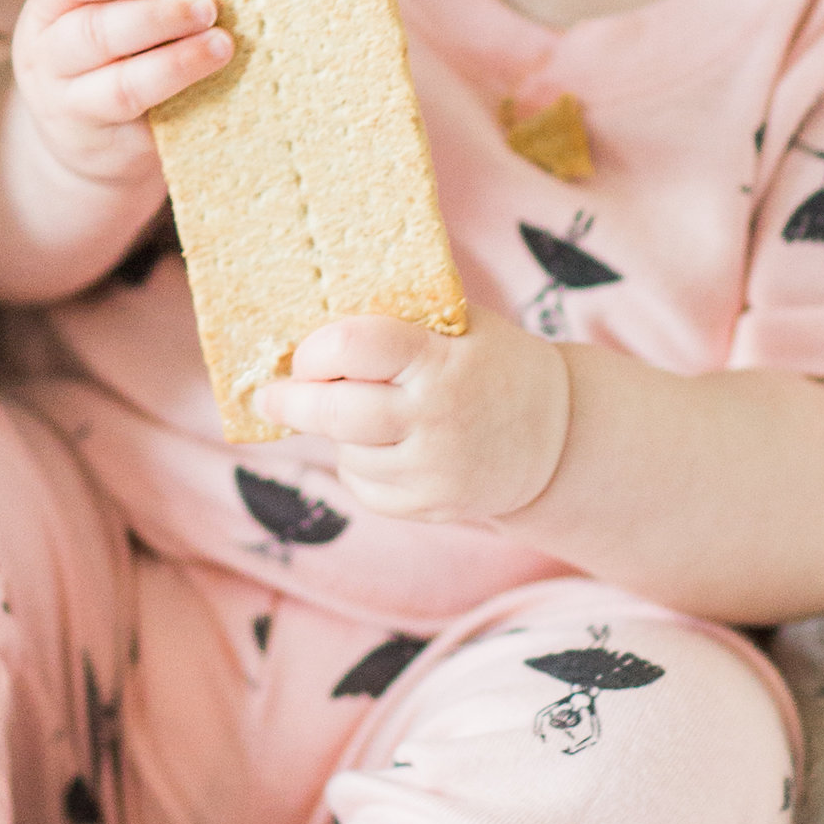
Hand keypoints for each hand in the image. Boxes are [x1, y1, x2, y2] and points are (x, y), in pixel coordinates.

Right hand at [9, 0, 229, 192]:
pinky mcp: (104, 145)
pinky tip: (214, 83)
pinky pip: (145, 125)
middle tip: (207, 7)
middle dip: (156, 18)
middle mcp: (47, 56)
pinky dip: (181, 99)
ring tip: (220, 45)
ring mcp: (69, 106)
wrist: (84, 140)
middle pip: (94, 31)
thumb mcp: (99, 17)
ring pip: (120, 85)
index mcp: (49, 7)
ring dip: (176, 63)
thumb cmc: (107, 54)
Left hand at [255, 310, 570, 524]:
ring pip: (346, 452)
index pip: (356, 346)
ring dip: (334, 432)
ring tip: (355, 411)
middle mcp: (437, 417)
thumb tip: (306, 317)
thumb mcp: (460, 326)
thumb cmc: (491, 364)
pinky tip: (381, 445)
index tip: (301, 354)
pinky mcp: (430, 507)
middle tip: (268, 396)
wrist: (556, 437)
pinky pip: (364, 487)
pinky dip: (358, 465)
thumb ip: (397, 323)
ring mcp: (434, 469)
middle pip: (336, 412)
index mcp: (443, 359)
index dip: (315, 349)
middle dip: (290, 402)